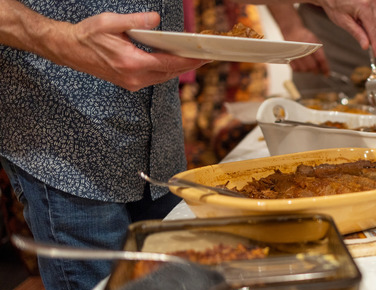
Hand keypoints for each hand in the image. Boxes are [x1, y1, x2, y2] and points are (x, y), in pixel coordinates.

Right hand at [50, 11, 208, 90]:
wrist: (69, 49)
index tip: (204, 57)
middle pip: (170, 73)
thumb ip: (136, 21)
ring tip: (195, 59)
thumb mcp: (111, 22)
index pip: (168, 63)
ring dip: (179, 69)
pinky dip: (166, 71)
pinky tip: (174, 62)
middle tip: (206, 57)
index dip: (189, 61)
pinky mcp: (130, 83)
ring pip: (164, 78)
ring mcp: (132, 83)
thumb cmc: (88, 35)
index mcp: (131, 63)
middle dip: (189, 65)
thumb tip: (155, 20)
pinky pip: (155, 78)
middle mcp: (134, 77)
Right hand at [278, 20, 329, 73]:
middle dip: (316, 70)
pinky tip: (302, 64)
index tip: (327, 74)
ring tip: (309, 65)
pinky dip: (301, 69)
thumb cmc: (305, 36)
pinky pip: (297, 69)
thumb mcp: (315, 41)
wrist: (291, 31)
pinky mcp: (289, 58)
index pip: (321, 60)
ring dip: (308, 70)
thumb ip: (320, 53)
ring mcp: (295, 54)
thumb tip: (323, 67)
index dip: (325, 68)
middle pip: (312, 67)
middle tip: (317, 70)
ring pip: (304, 69)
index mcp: (311, 44)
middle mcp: (303, 50)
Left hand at [315, 0, 375, 56]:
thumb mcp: (343, 21)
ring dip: (375, 26)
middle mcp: (372, 1)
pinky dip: (375, 19)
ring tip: (360, 22)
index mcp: (364, 7)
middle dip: (373, 34)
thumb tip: (366, 46)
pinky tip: (364, 17)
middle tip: (359, 31)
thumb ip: (357, 33)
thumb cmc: (334, 4)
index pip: (374, 31)